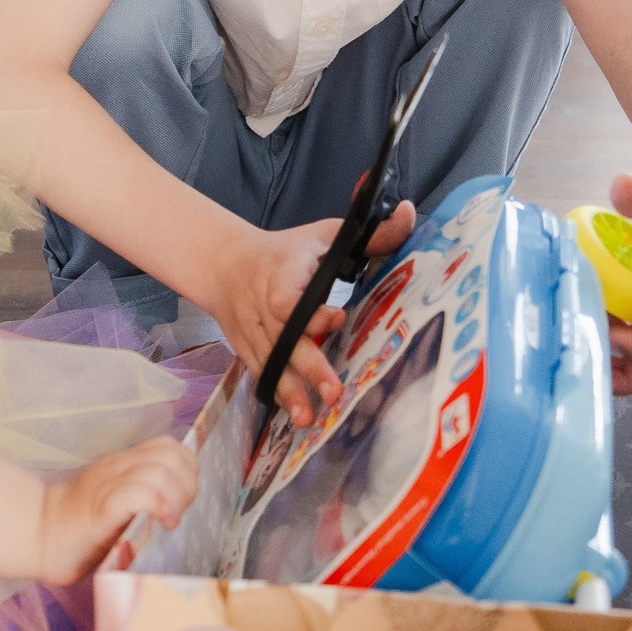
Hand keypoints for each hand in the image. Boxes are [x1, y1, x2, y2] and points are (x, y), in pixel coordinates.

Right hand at [38, 437, 197, 582]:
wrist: (38, 536)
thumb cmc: (79, 528)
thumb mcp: (117, 504)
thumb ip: (143, 497)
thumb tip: (178, 510)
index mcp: (124, 464)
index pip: (169, 446)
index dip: (187, 469)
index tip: (184, 499)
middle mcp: (119, 467)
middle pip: (171, 455)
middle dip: (187, 484)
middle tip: (178, 512)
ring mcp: (109, 484)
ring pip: (160, 471)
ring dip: (177, 497)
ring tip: (170, 521)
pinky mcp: (102, 507)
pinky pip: (139, 493)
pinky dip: (159, 503)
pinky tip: (161, 521)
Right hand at [206, 200, 414, 425]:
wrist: (225, 265)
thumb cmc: (286, 251)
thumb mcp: (324, 235)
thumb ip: (369, 232)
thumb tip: (407, 212)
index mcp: (282, 274)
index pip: (289, 297)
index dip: (310, 311)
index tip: (337, 316)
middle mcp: (264, 307)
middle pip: (284, 340)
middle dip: (309, 366)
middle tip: (334, 391)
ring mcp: (254, 332)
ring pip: (272, 364)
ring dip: (290, 391)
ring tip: (309, 418)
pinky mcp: (248, 349)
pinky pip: (262, 374)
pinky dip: (277, 395)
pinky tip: (295, 416)